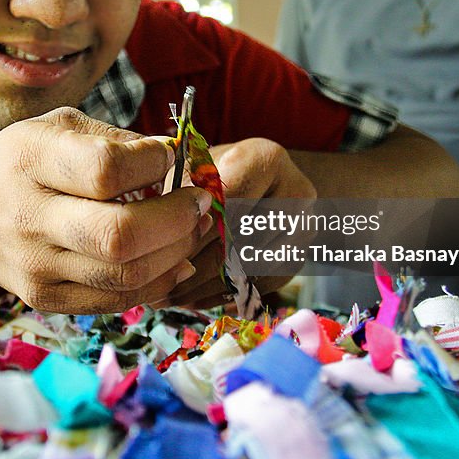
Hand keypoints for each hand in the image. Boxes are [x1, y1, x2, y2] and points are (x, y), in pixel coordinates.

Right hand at [0, 107, 213, 312]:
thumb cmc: (24, 160)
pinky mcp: (47, 299)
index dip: (152, 165)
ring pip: (127, 275)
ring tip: (193, 230)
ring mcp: (37, 266)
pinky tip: (171, 258)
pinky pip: (118, 299)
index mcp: (31, 160)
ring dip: (177, 252)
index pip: (104, 170)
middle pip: (120, 235)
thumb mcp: (59, 127)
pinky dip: (158, 280)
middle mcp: (29, 217)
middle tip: (199, 203)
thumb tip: (177, 158)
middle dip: (177, 220)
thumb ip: (117, 139)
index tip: (170, 158)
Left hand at [167, 138, 316, 308]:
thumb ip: (181, 192)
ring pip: (248, 269)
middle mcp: (295, 193)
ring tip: (168, 295)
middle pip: (239, 239)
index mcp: (264, 160)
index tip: (157, 249)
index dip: (194, 228)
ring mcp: (304, 229)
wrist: (269, 181)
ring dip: (205, 287)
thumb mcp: (197, 167)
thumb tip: (154, 234)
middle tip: (157, 283)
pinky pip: (258, 286)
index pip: (228, 202)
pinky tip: (192, 298)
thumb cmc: (220, 171)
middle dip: (194, 264)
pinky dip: (222, 295)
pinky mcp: (299, 259)